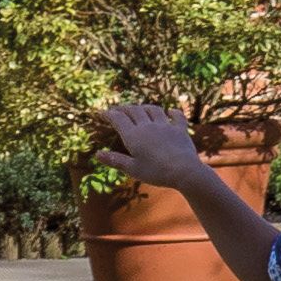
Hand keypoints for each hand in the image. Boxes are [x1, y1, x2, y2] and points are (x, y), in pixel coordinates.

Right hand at [88, 95, 202, 190]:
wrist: (183, 171)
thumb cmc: (155, 172)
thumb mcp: (132, 169)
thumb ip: (115, 160)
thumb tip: (97, 154)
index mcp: (134, 135)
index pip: (119, 119)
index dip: (109, 114)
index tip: (102, 112)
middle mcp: (148, 126)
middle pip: (134, 110)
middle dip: (124, 108)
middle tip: (117, 109)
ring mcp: (165, 126)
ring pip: (153, 109)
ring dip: (145, 107)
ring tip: (140, 108)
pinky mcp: (180, 130)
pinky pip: (177, 116)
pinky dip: (173, 112)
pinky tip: (171, 112)